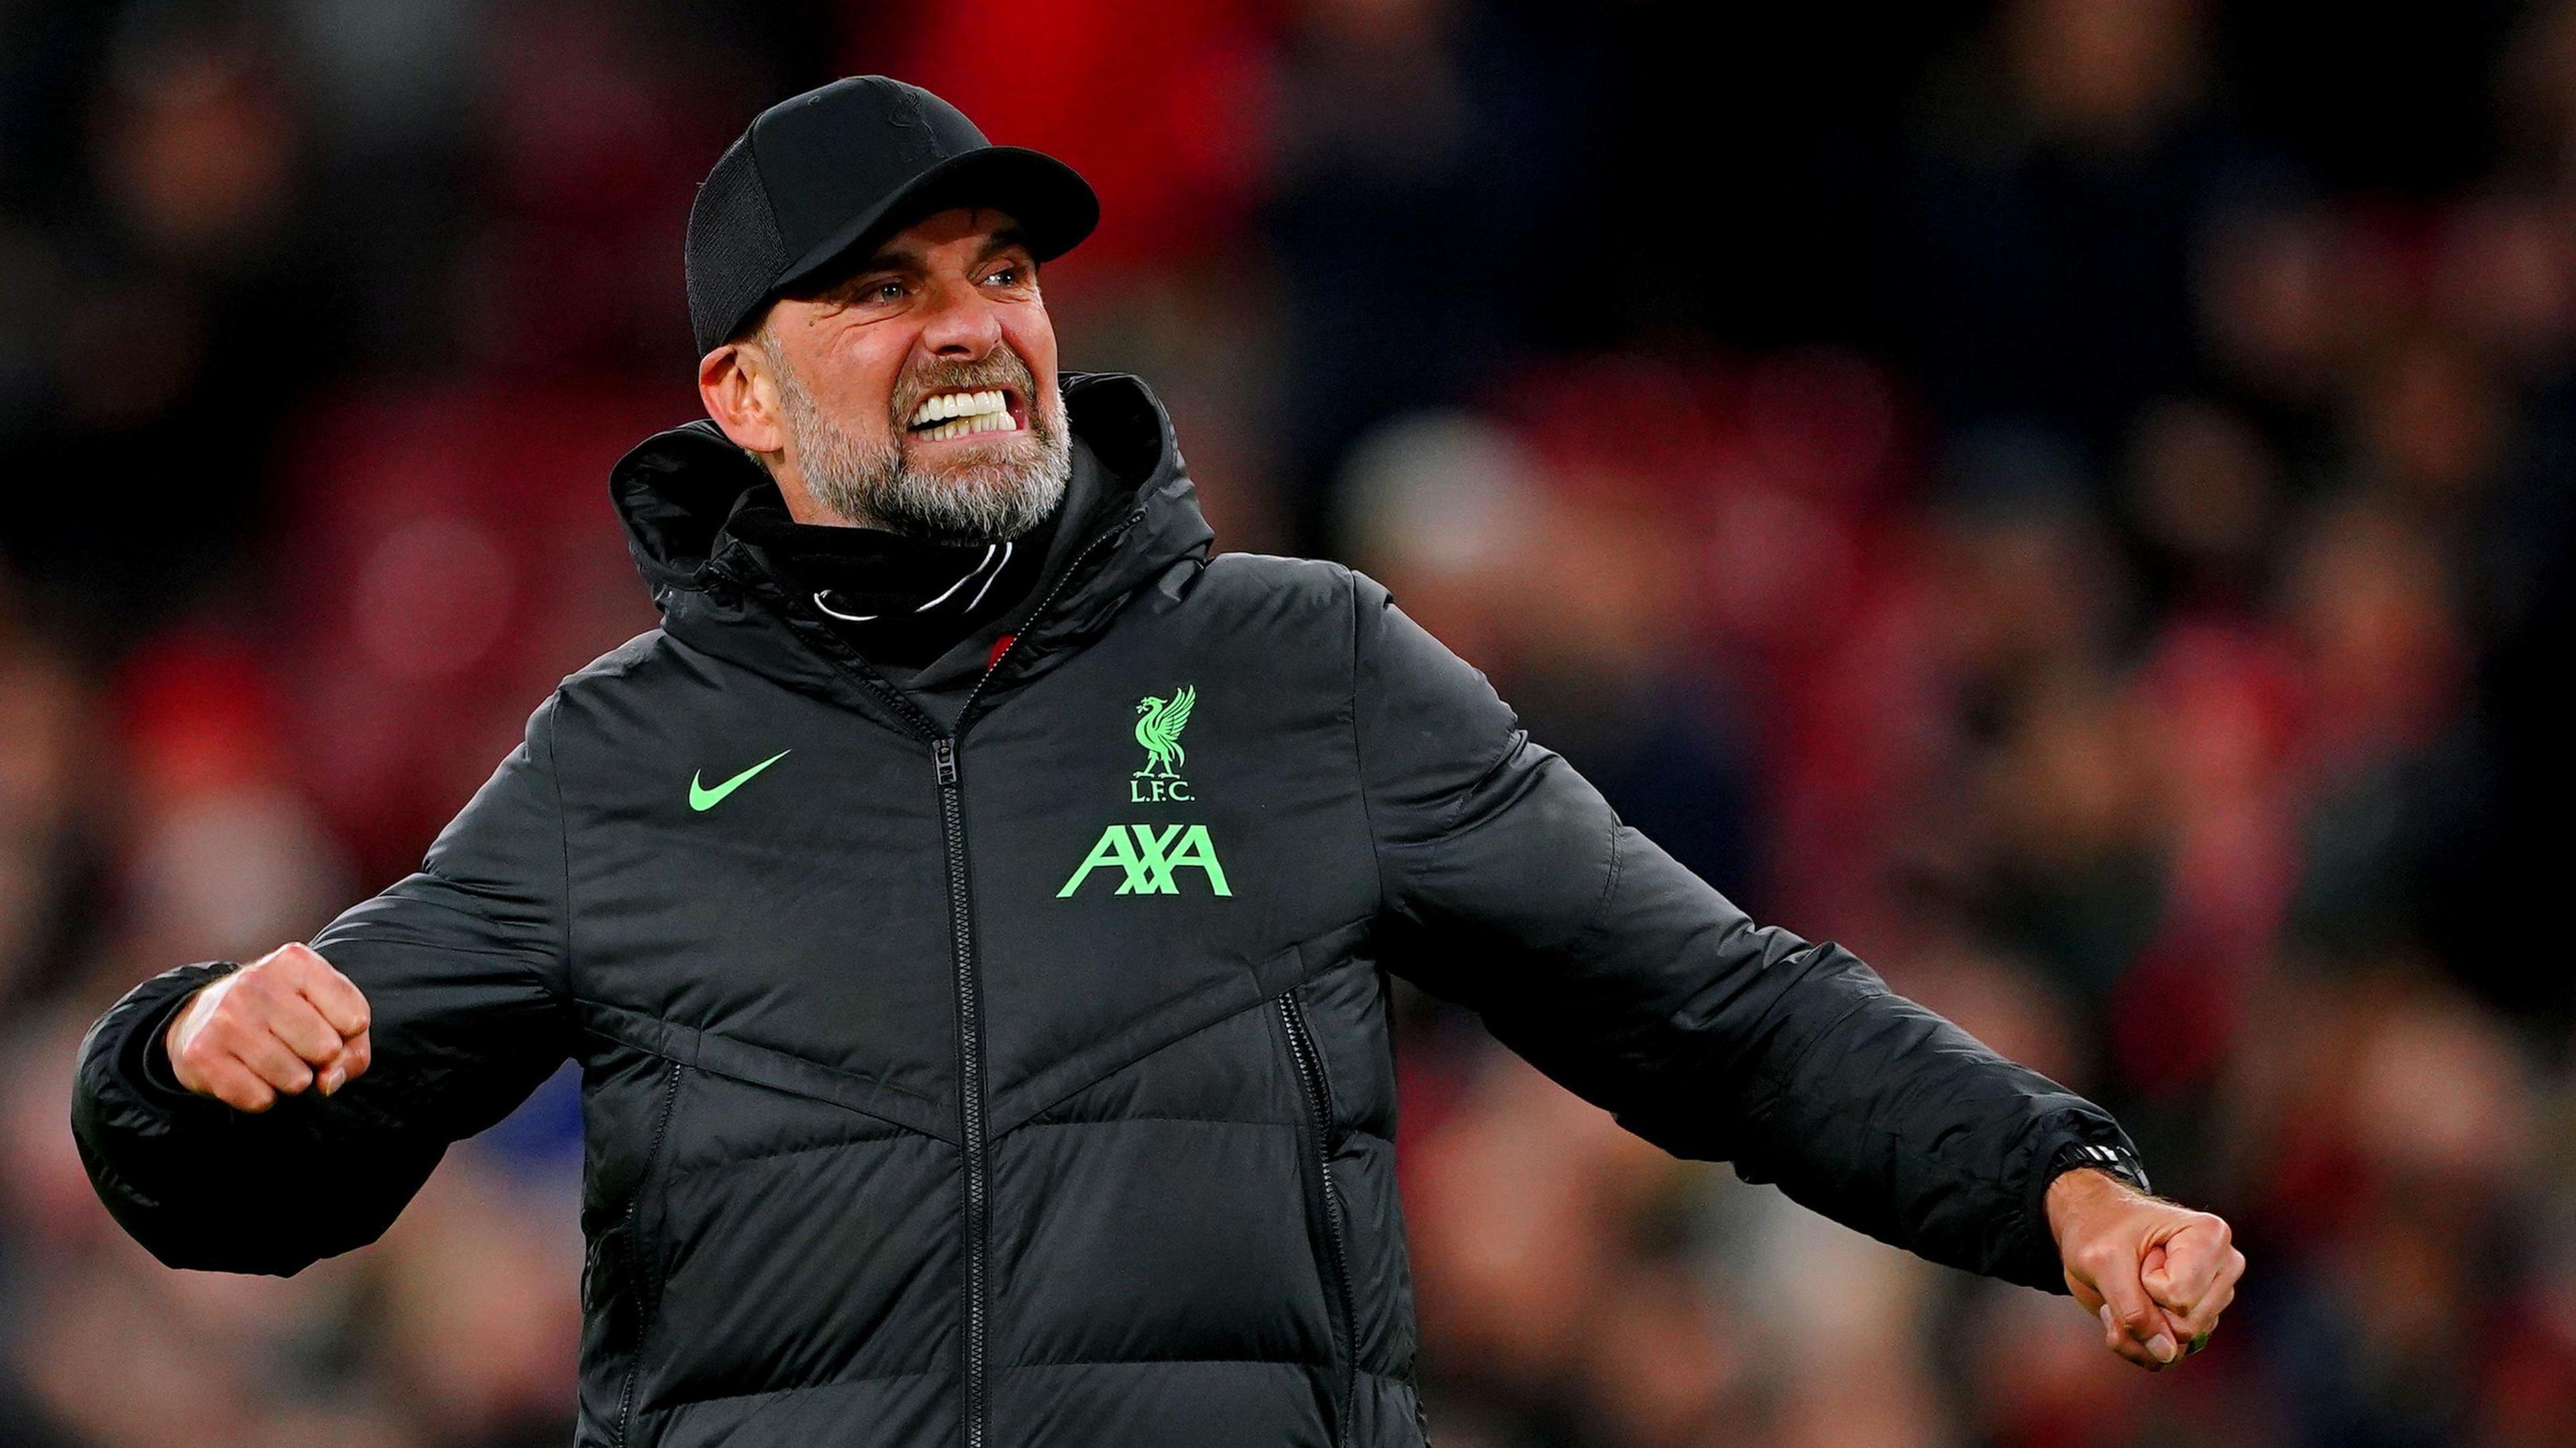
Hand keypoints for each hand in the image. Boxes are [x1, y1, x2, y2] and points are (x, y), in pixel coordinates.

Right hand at [164, 943, 372, 1112]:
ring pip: (295, 1080)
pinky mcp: (201, 1054)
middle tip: (296, 1046)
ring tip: (273, 1060)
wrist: (201, 1019)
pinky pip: (260, 1099)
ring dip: (292, 1081)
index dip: (349, 1035)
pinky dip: (263, 1097)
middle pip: (326, 1049)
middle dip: (319, 1060)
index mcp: (296, 961)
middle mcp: (257, 982)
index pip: (355, 1019)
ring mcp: (226, 1017)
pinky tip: (248, 1073)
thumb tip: (329, 1081)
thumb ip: (352, 1047)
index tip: (327, 1025)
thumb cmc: (281, 1016)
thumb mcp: (326, 1012)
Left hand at [2046, 1167, 2243, 1370]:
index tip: (2138, 1252)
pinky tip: (2124, 1311)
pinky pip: (2169, 1355)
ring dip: (2133, 1328)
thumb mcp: (2103, 1262)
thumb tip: (2166, 1354)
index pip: (2179, 1297)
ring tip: (2122, 1290)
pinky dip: (2136, 1342)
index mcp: (2211, 1237)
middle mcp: (2224, 1269)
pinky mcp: (2197, 1321)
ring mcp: (2213, 1298)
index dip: (2145, 1283)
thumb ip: (2133, 1311)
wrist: (2090, 1226)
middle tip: (2127, 1273)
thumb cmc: (2098, 1229)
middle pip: (2185, 1326)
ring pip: (2177, 1345)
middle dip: (2141, 1309)